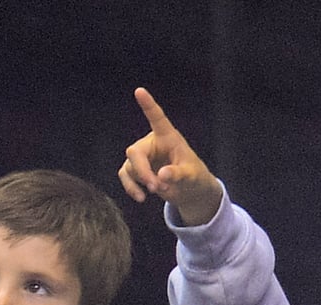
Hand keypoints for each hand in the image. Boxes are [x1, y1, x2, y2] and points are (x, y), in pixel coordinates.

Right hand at [118, 87, 222, 226]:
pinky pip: (125, 176)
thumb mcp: (192, 176)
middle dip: (142, 171)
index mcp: (168, 137)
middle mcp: (152, 144)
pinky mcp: (136, 170)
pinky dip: (131, 188)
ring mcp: (142, 157)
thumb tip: (162, 176)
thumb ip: (179, 175)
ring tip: (156, 192)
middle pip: (135, 152)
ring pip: (129, 166)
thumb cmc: (195, 177)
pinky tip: (141, 198)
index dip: (148, 105)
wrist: (191, 191)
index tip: (140, 90)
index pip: (157, 119)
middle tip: (155, 187)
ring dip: (139, 182)